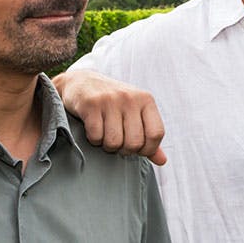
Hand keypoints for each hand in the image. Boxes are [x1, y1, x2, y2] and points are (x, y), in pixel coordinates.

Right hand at [53, 70, 167, 164]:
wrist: (82, 83)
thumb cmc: (112, 102)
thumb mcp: (135, 114)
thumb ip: (148, 137)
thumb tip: (162, 160)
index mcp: (146, 100)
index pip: (156, 134)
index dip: (147, 149)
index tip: (137, 149)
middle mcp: (130, 98)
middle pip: (135, 142)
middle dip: (124, 150)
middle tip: (117, 142)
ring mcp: (110, 100)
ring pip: (114, 142)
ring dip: (107, 145)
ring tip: (105, 135)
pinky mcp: (91, 104)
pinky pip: (96, 136)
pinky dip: (93, 139)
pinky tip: (93, 129)